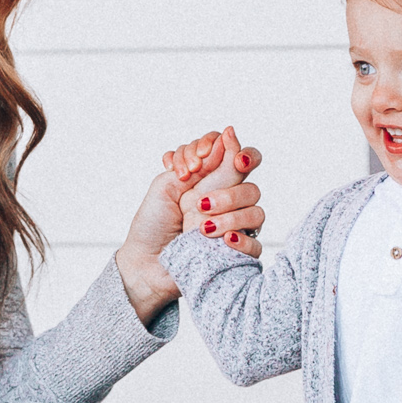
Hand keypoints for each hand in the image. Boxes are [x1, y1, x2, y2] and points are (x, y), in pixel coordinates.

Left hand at [115, 127, 262, 324]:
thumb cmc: (153, 224)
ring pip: (257, 212)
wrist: (144, 262)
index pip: (239, 158)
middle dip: (229, 192)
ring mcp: (235, 228)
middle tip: (201, 203)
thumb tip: (223, 140)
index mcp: (213, 182)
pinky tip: (224, 241)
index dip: (239, 152)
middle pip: (251, 186)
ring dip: (231, 216)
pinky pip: (256, 245)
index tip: (227, 155)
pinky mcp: (236, 254)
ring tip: (202, 227)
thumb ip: (195, 164)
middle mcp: (228, 203)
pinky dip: (242, 240)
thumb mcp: (165, 186)